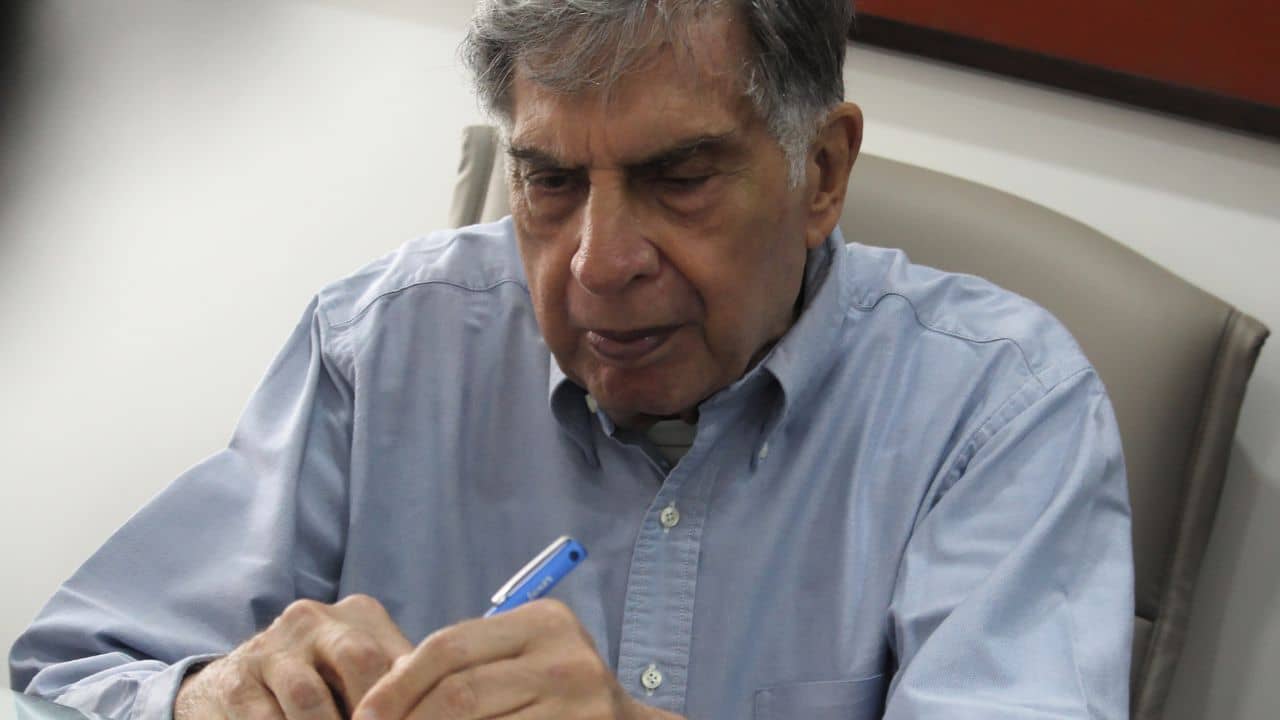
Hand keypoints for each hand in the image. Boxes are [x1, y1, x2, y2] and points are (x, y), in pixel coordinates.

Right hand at [174, 594, 413, 719]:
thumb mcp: (362, 684)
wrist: (235, 691)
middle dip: (375, 715)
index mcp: (361, 616)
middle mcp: (316, 620)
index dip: (417, 704)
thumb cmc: (321, 690)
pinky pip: (264, 718)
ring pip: (309, 697)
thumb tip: (450, 712)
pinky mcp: (234, 681)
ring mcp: (271, 646)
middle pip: (360, 661)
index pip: (403, 658)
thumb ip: (400, 691)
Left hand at [352, 598, 680, 719]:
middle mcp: (566, 659)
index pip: (449, 646)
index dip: (396, 684)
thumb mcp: (519, 661)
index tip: (362, 715)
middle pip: (459, 693)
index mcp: (543, 622)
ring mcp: (579, 704)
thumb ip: (465, 666)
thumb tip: (378, 700)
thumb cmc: (555, 694)